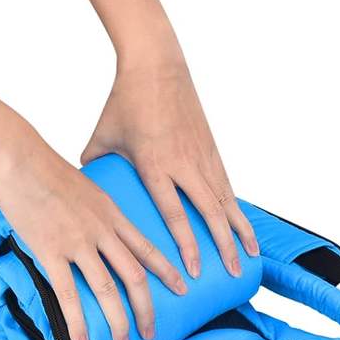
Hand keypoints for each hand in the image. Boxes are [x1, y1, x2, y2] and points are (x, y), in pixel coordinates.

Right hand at [0, 123, 185, 339]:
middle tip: (152, 333)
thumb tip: (100, 226)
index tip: (182, 289)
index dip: (167, 272)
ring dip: (119, 322)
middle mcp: (102, 231)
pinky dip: (78, 322)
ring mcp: (78, 242)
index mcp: (112, 214)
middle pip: (136, 277)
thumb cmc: (44, 167)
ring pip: (108, 290)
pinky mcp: (51, 251)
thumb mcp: (86, 186)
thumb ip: (97, 210)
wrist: (16, 153)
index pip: (148, 248)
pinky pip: (69, 295)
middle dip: (147, 309)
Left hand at [81, 61, 258, 279]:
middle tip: (233, 273)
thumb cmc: (126, 101)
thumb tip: (89, 193)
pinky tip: (245, 231)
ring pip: (227, 202)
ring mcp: (202, 157)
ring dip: (240, 232)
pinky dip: (238, 212)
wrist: (157, 65)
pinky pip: (228, 189)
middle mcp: (184, 163)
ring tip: (251, 257)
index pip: (175, 213)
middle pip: (210, 213)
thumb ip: (95, 167)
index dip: (187, 244)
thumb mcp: (103, 136)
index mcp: (155, 164)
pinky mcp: (213, 151)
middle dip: (223, 246)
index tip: (194, 271)